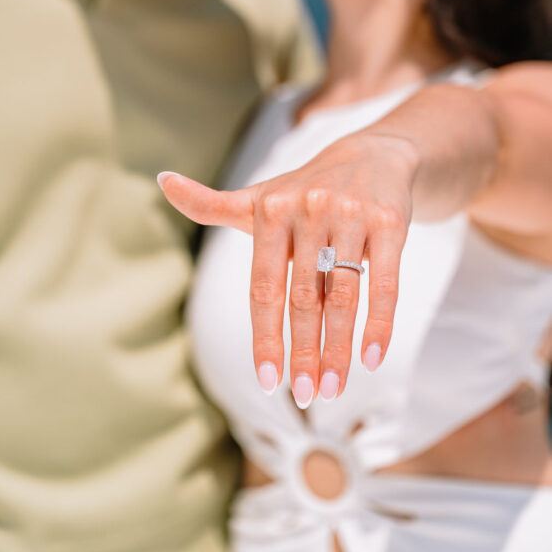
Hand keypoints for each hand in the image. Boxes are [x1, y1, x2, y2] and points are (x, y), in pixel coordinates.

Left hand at [157, 130, 418, 405]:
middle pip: (304, 298)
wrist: (373, 155)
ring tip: (333, 388)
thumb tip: (162, 181)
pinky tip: (372, 358)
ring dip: (338, 348)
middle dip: (304, 352)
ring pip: (343, 296)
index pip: (263, 287)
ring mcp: (351, 216)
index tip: (267, 380)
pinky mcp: (389, 223)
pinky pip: (385, 283)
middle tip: (305, 396)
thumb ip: (210, 204)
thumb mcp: (258, 197)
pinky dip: (379, 324)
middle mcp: (309, 210)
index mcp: (270, 210)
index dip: (265, 337)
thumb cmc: (305, 189)